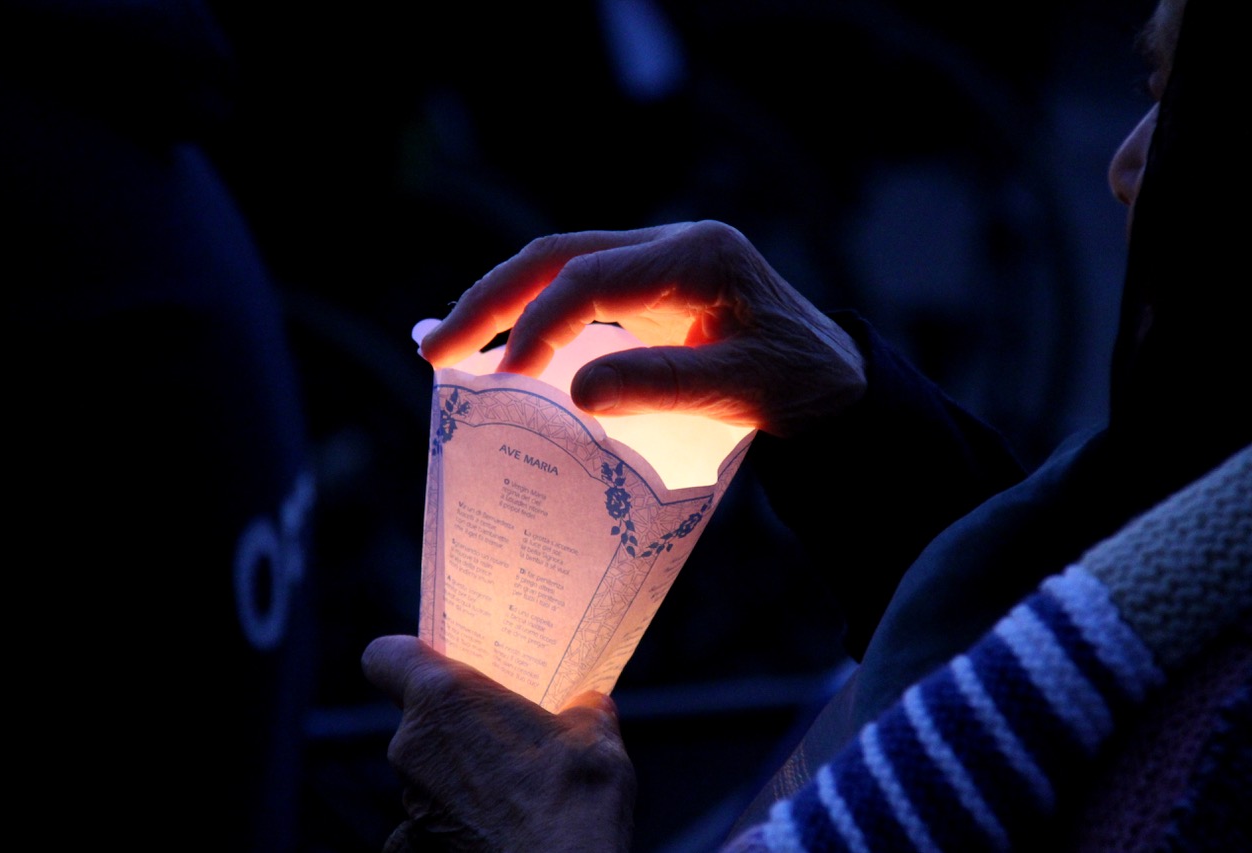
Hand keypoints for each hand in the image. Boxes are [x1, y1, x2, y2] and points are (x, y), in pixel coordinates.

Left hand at [362, 636, 635, 852]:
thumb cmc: (576, 796)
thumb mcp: (594, 732)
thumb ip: (580, 707)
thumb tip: (587, 707)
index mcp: (444, 697)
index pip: (385, 656)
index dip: (408, 654)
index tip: (443, 661)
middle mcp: (413, 745)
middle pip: (416, 711)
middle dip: (456, 714)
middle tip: (503, 718)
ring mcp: (414, 797)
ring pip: (427, 759)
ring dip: (462, 759)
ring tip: (516, 770)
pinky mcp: (423, 837)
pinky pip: (436, 801)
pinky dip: (463, 800)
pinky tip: (507, 807)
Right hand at [419, 220, 865, 436]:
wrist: (833, 380)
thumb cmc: (800, 383)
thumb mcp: (744, 389)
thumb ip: (663, 386)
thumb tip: (575, 392)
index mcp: (697, 256)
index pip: (593, 277)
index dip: (540, 324)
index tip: (504, 379)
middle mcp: (670, 244)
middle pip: (559, 255)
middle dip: (491, 300)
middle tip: (436, 350)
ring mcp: (655, 260)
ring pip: (557, 264)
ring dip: (498, 302)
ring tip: (440, 345)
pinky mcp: (646, 286)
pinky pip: (574, 288)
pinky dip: (529, 313)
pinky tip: (491, 342)